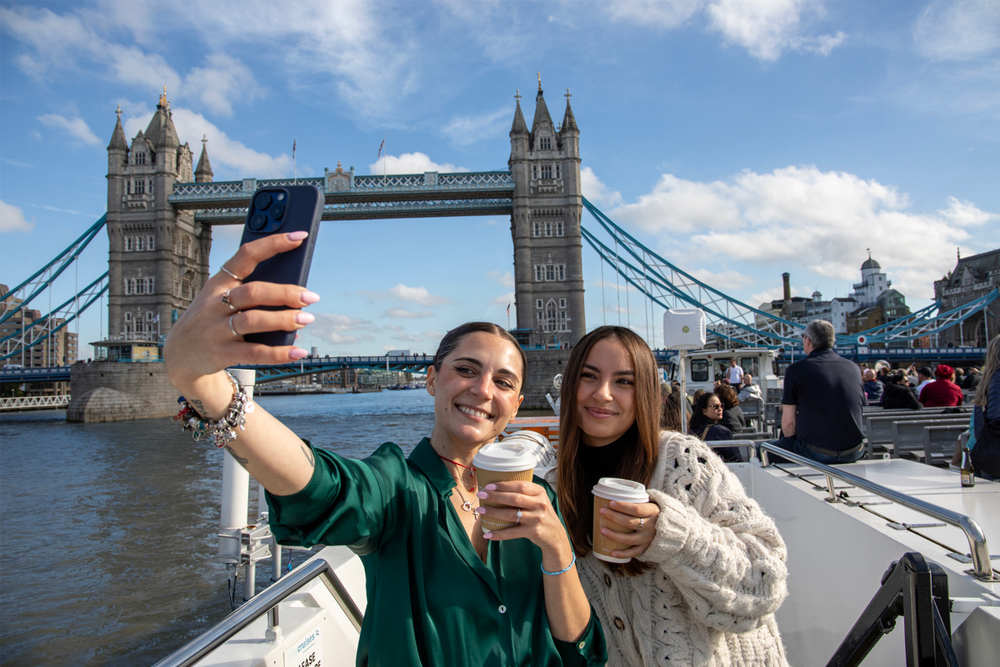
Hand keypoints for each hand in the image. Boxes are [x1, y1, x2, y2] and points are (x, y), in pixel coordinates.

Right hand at [164, 232, 318, 400]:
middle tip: (310, 297)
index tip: (298, 236)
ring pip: (254, 320)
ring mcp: (217, 329)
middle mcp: (215, 303)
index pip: (246, 255)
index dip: (273, 244)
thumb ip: (252, 293)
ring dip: (284, 319)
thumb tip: (294, 299)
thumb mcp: (220, 298)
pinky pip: (254, 352)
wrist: (181, 354)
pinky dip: (279, 352)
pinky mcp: (221, 353)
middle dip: (285, 293)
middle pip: (254, 292)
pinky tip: (297, 351)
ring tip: (305, 319)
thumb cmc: (211, 319)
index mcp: (219, 282)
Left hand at [476, 481, 570, 558]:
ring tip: (481, 511)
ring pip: (511, 514)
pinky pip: (512, 533)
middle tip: (481, 495)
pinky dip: (498, 534)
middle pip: (514, 498)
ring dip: (493, 512)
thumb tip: (497, 487)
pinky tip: (487, 534)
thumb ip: (524, 493)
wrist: (555, 535)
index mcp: (540, 492)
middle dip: (495, 496)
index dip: (503, 485)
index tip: (488, 485)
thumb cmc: (541, 514)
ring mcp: (537, 518)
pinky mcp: (533, 532)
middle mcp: (540, 504)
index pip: (520, 485)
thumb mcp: (538, 500)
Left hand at [598, 500, 659, 559]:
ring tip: (602, 530)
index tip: (610, 503)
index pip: (636, 509)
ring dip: (614, 535)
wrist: (672, 527)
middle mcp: (651, 526)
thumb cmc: (653, 513)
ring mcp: (648, 538)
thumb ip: (637, 502)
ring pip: (629, 539)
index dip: (622, 506)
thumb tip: (613, 496)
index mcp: (652, 511)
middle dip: (613, 517)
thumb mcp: (650, 504)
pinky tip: (612, 553)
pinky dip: (622, 554)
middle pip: (629, 522)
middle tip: (601, 512)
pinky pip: (633, 552)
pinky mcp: (646, 547)